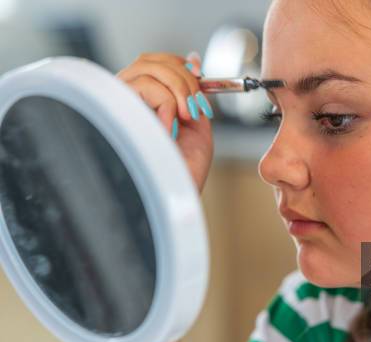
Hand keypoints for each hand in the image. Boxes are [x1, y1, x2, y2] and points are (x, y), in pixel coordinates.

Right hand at [116, 51, 212, 192]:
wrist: (174, 198)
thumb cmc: (182, 170)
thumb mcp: (197, 124)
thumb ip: (194, 93)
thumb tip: (193, 59)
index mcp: (144, 102)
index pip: (154, 62)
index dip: (180, 66)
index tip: (201, 82)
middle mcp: (126, 100)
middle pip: (150, 60)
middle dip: (184, 78)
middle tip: (196, 108)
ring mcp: (118, 105)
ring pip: (147, 69)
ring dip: (179, 91)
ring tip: (185, 120)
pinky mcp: (114, 111)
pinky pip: (144, 87)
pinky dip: (167, 105)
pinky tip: (168, 130)